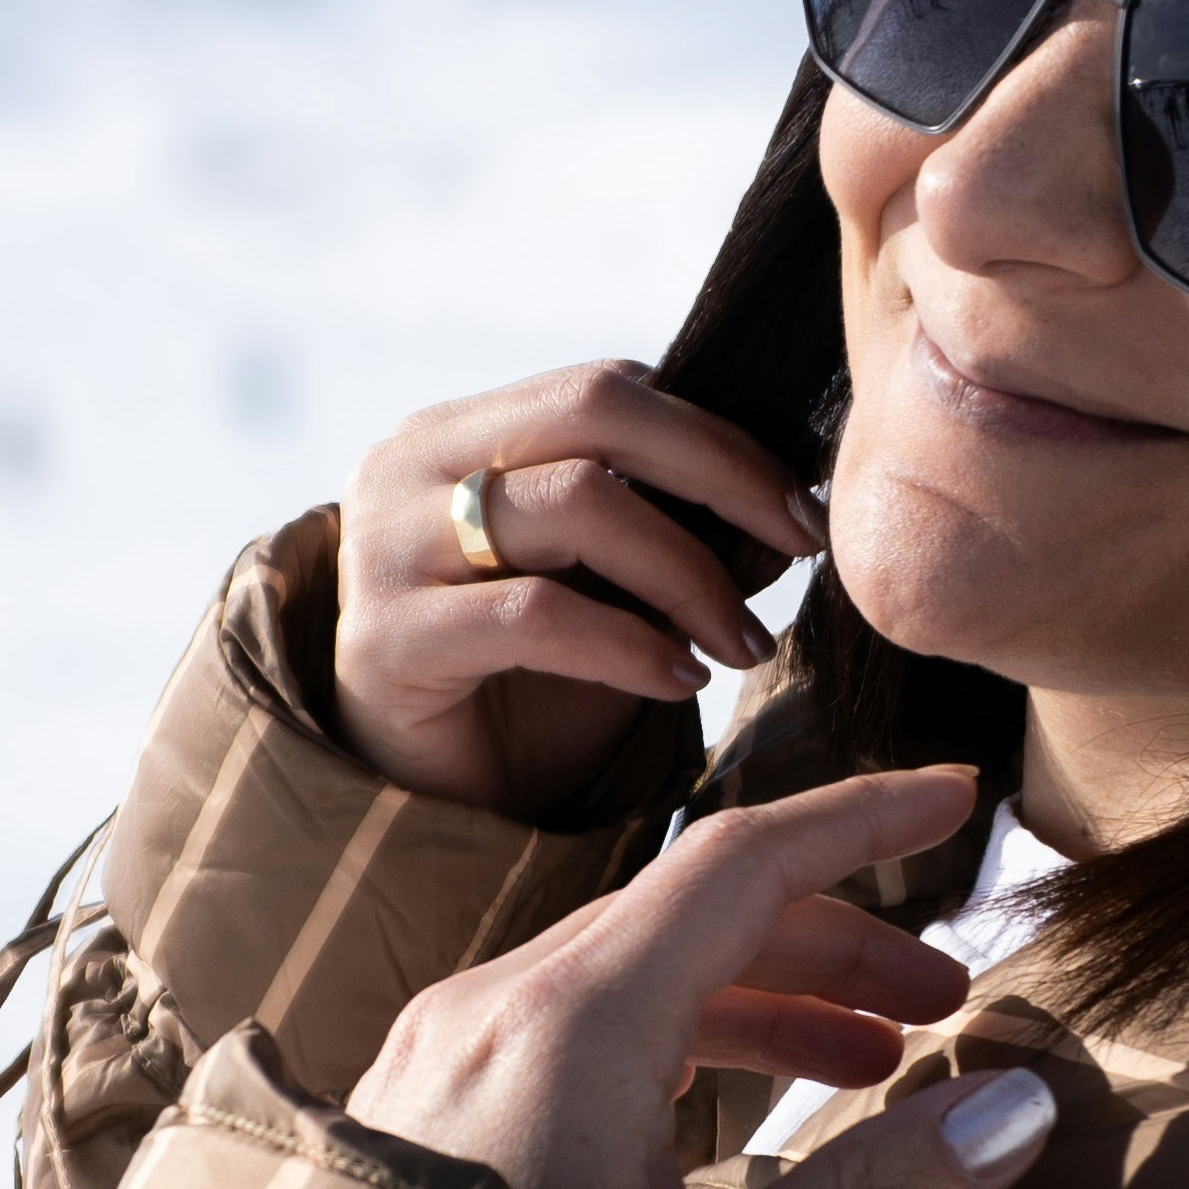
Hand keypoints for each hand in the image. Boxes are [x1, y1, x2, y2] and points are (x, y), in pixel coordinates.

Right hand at [335, 360, 828, 818]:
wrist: (426, 798)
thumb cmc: (523, 687)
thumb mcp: (606, 589)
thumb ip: (670, 530)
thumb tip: (793, 503)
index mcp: (458, 431)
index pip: (607, 389)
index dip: (719, 436)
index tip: (801, 505)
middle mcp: (408, 465)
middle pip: (594, 411)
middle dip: (722, 473)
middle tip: (803, 542)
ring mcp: (386, 545)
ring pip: (574, 505)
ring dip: (687, 573)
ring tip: (741, 642)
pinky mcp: (387, 638)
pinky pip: (538, 615)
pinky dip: (629, 645)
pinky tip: (679, 681)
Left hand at [346, 766, 1057, 1188]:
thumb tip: (1011, 1110)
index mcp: (568, 1026)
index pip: (740, 864)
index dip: (863, 822)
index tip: (955, 800)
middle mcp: (489, 1013)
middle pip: (687, 916)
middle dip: (832, 941)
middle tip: (941, 1001)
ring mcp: (439, 1062)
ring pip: (622, 974)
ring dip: (758, 998)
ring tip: (866, 1063)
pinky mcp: (414, 1119)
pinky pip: (560, 1035)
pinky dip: (673, 1042)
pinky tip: (722, 1121)